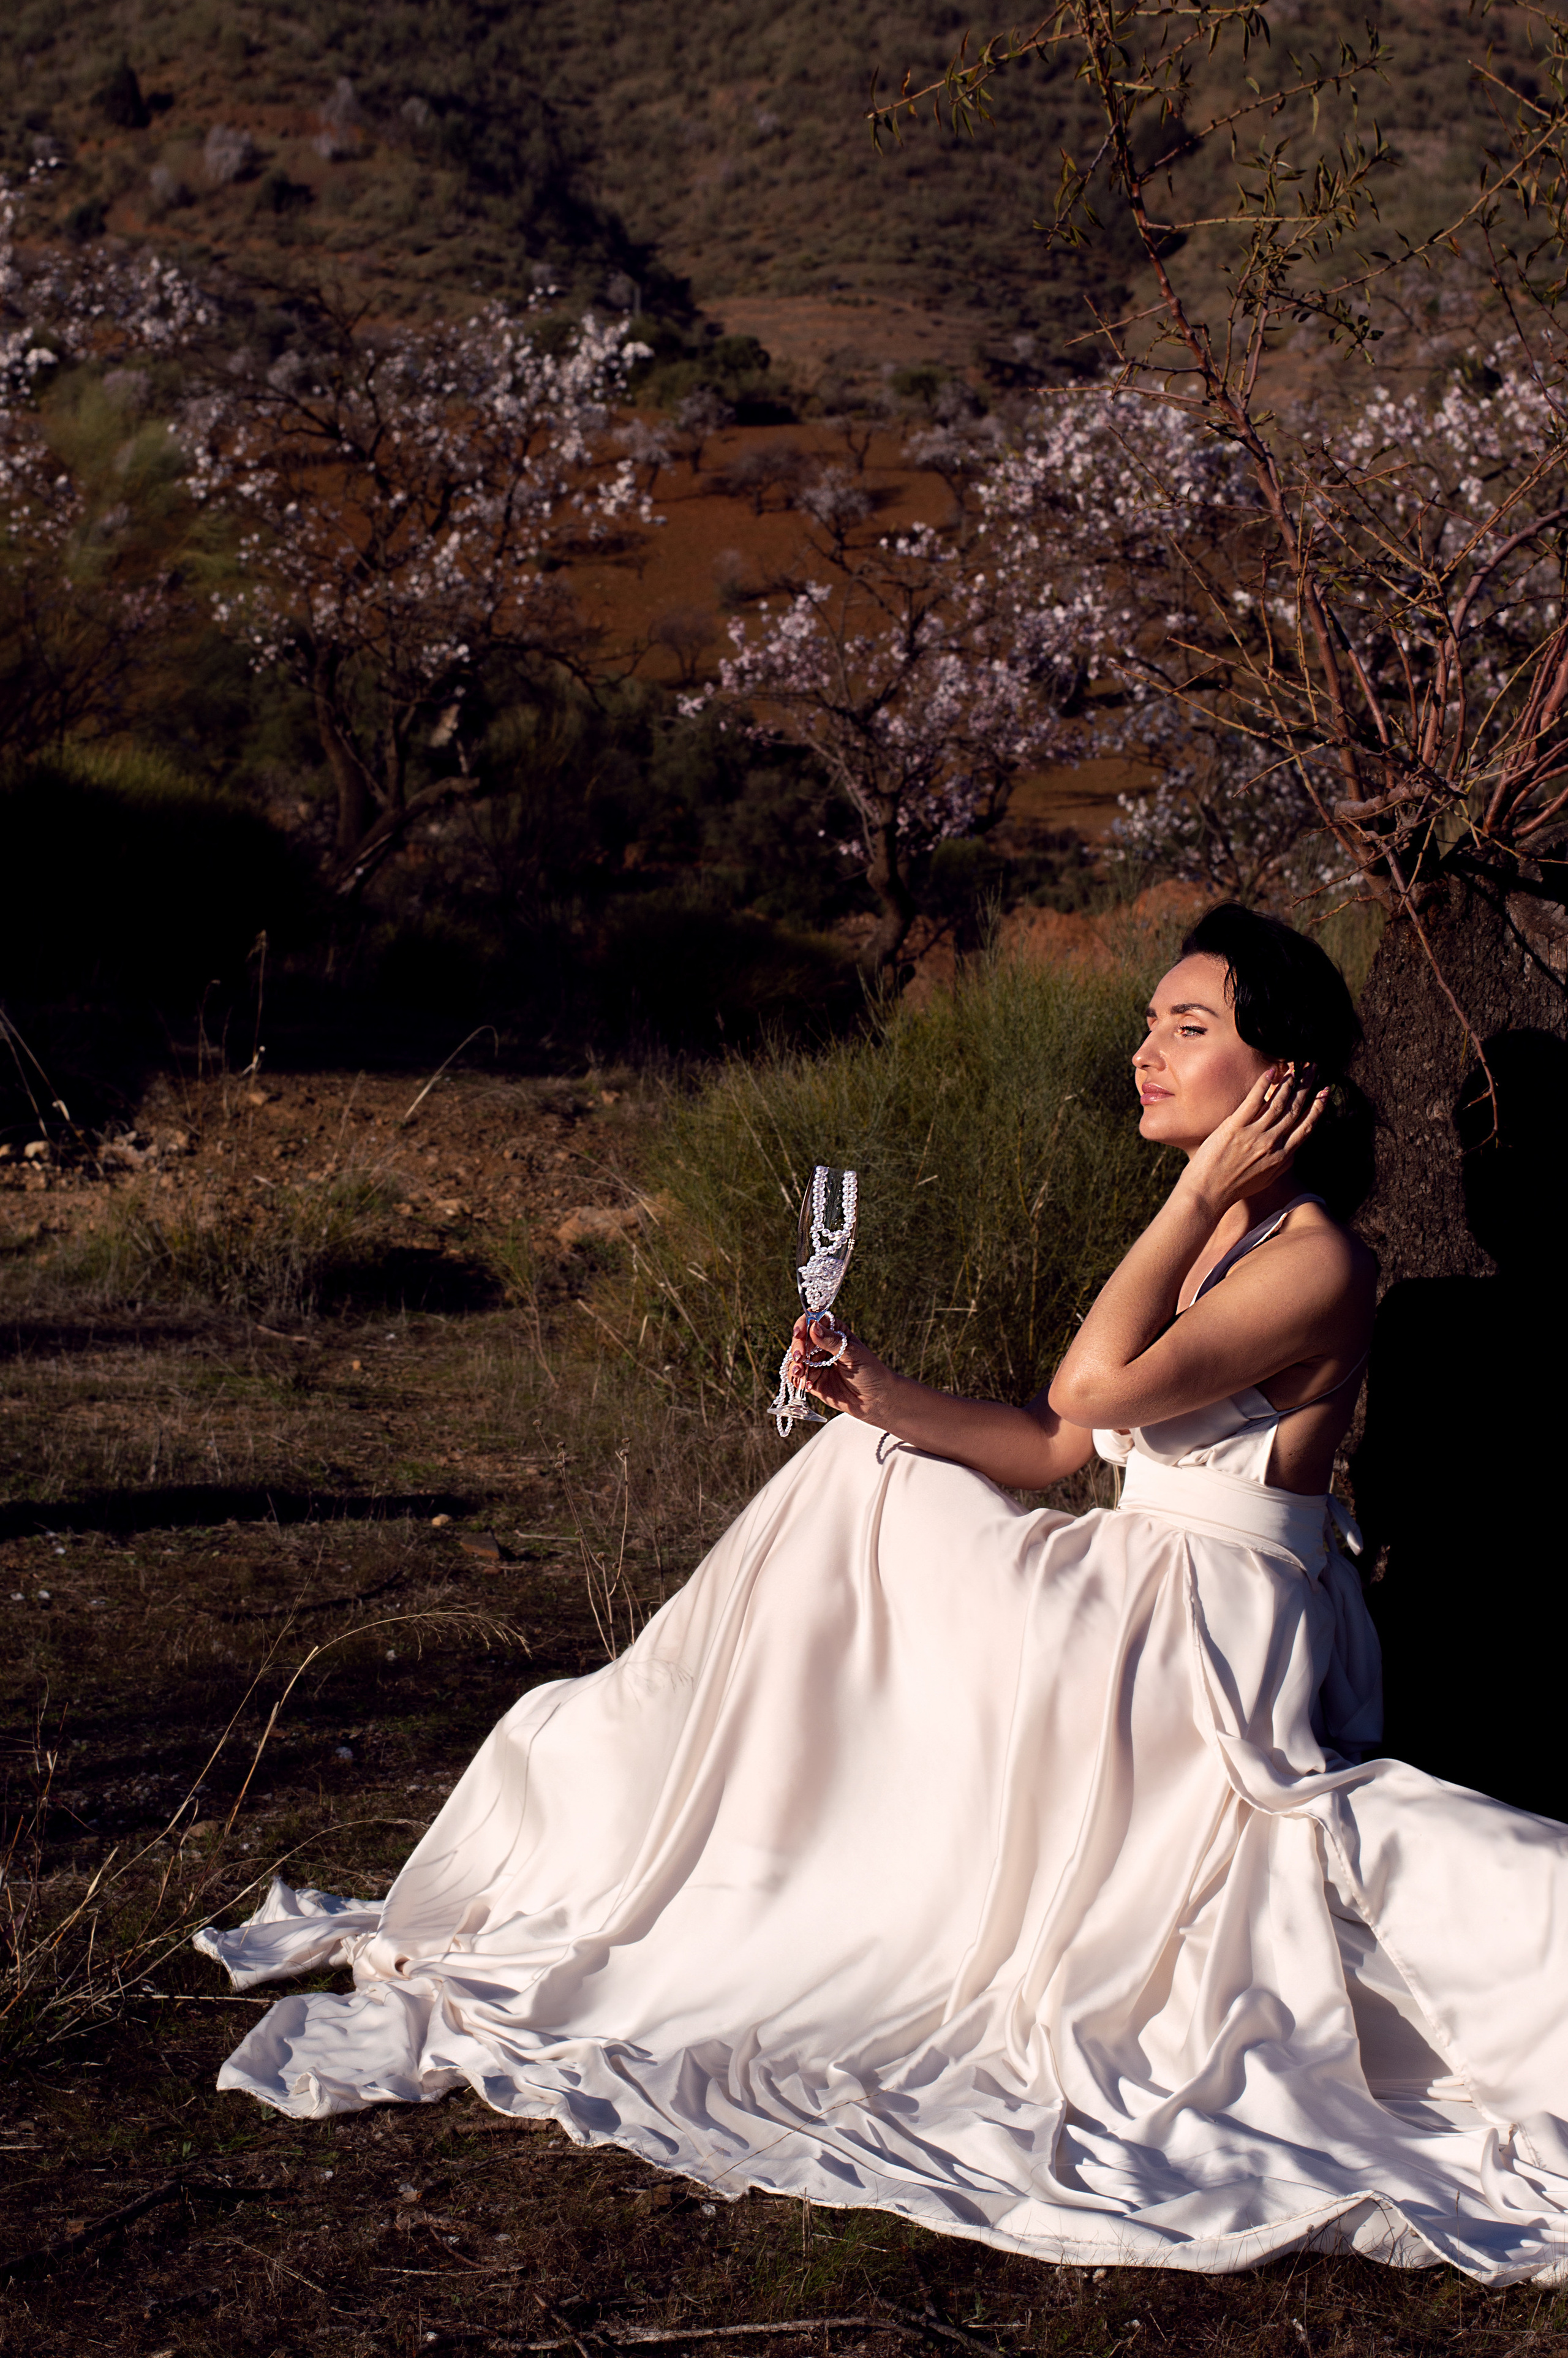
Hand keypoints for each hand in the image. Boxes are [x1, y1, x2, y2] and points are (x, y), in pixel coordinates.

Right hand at [784, 1312, 898, 1424]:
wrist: (876, 1399)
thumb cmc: (870, 1371)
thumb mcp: (853, 1354)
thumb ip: (832, 1341)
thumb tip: (813, 1326)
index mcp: (835, 1332)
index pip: (814, 1321)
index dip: (804, 1325)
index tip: (799, 1334)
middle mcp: (823, 1345)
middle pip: (801, 1340)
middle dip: (798, 1348)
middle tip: (800, 1358)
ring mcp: (817, 1363)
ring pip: (797, 1359)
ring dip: (795, 1365)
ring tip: (801, 1373)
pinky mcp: (813, 1380)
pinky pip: (798, 1377)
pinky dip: (798, 1380)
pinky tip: (807, 1385)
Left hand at [1177, 1063, 1328, 1216]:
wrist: (1208, 1193)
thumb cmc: (1235, 1188)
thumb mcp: (1267, 1179)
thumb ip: (1283, 1163)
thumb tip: (1294, 1149)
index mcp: (1282, 1156)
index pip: (1306, 1127)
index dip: (1318, 1108)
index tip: (1325, 1092)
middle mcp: (1272, 1144)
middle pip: (1295, 1110)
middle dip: (1307, 1087)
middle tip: (1315, 1069)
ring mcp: (1254, 1135)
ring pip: (1278, 1103)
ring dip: (1289, 1083)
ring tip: (1296, 1067)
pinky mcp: (1234, 1128)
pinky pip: (1253, 1101)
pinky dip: (1264, 1085)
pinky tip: (1272, 1072)